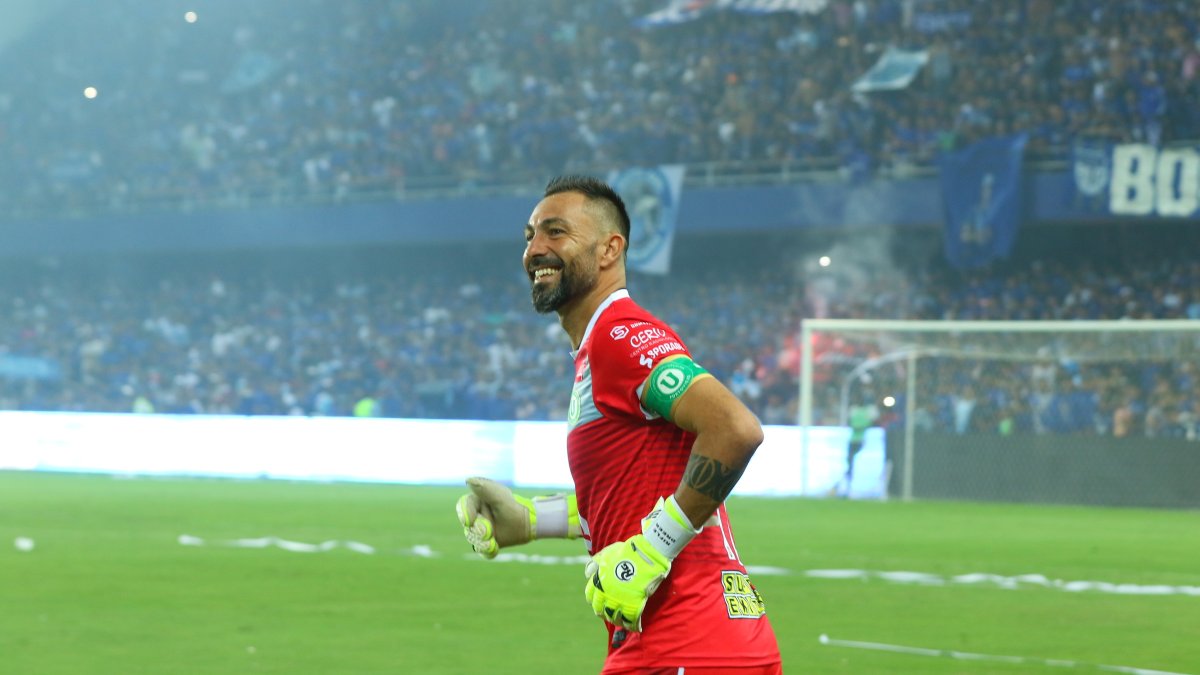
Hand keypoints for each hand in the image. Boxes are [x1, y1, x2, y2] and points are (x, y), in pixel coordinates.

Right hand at [455, 477, 534, 558]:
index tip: (468, 521)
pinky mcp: (486, 543)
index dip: (463, 513)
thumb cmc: (514, 506)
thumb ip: (486, 489)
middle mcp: (475, 516)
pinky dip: (487, 550)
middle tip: (489, 532)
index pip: (463, 505)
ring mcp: (480, 531)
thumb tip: (469, 481)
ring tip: (492, 543)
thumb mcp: (501, 498)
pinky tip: (494, 548)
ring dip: (482, 541)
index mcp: (477, 502)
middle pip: (468, 525)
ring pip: (474, 538)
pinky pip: (482, 550)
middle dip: (478, 529)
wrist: (529, 522)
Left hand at [583, 496, 699, 630]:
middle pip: (600, 610)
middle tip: (610, 613)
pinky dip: (633, 626)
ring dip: (618, 620)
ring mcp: (620, 600)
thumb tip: (587, 573)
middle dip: (604, 612)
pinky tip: (636, 627)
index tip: (599, 601)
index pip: (590, 596)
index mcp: (599, 580)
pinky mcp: (634, 604)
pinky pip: (631, 621)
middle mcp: (607, 592)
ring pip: (614, 617)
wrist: (647, 553)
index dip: (594, 600)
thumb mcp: (607, 552)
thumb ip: (596, 562)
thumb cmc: (628, 551)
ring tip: (622, 621)